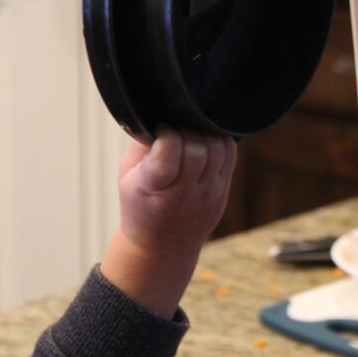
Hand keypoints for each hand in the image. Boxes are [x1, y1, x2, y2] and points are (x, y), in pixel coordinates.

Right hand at [100, 128, 236, 316]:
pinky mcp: (222, 191)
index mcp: (152, 188)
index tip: (159, 132)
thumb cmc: (140, 203)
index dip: (166, 135)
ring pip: (217, 149)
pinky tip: (203, 143)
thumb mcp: (128, 175)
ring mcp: (208, 194)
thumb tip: (162, 111)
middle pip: (197, 149)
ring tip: (188, 138)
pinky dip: (218, 141)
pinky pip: (229, 153)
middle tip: (174, 133)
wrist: (161, 246)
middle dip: (185, 131)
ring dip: (203, 135)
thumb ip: (143, 143)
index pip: (169, 153)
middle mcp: (184, 194)